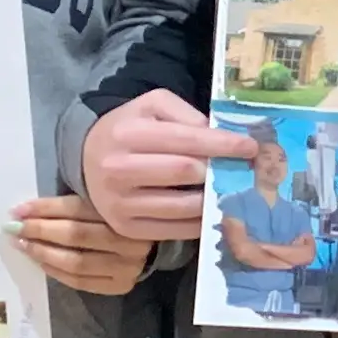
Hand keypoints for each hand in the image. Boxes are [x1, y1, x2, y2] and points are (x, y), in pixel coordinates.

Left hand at [11, 194, 150, 297]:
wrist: (149, 245)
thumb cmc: (115, 218)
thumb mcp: (98, 203)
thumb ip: (69, 207)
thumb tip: (23, 212)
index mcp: (125, 211)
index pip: (77, 208)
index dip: (45, 209)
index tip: (18, 210)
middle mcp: (130, 240)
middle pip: (76, 235)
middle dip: (40, 230)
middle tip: (16, 229)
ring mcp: (127, 266)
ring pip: (76, 262)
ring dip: (44, 253)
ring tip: (24, 246)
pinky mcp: (120, 285)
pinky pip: (80, 281)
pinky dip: (56, 272)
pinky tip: (41, 262)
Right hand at [82, 92, 256, 240]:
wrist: (86, 158)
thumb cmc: (129, 128)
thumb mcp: (152, 107)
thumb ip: (186, 114)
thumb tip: (219, 136)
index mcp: (128, 134)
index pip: (186, 140)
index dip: (222, 145)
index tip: (251, 147)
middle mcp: (119, 169)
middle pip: (185, 172)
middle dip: (219, 170)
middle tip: (243, 168)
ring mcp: (120, 203)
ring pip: (183, 206)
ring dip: (212, 199)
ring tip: (228, 190)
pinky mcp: (125, 228)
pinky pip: (174, 230)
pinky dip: (198, 222)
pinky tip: (210, 209)